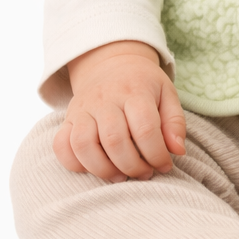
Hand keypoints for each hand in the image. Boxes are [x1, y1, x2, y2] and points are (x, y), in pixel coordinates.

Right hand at [53, 41, 186, 181]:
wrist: (111, 63)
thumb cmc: (143, 84)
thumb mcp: (167, 94)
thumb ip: (175, 122)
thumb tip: (177, 151)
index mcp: (134, 91)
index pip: (145, 129)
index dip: (157, 154)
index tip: (164, 165)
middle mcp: (105, 99)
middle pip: (114, 140)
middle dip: (132, 166)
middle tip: (144, 174)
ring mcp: (82, 109)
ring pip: (84, 145)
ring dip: (103, 169)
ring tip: (120, 175)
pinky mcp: (68, 119)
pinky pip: (61, 146)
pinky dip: (74, 164)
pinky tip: (94, 167)